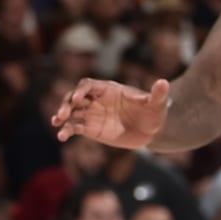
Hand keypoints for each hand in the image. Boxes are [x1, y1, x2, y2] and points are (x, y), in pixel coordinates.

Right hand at [52, 78, 169, 146]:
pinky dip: (66, 130)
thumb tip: (164, 83)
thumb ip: (158, 94)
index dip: (81, 90)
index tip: (78, 99)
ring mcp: (92, 114)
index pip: (88, 85)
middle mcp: (96, 100)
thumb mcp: (157, 104)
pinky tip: (61, 136)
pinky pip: (74, 128)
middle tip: (63, 114)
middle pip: (74, 97)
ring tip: (56, 122)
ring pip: (71, 112)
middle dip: (66, 103)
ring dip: (61, 115)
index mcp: (108, 90)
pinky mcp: (90, 129)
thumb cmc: (154, 114)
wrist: (151, 132)